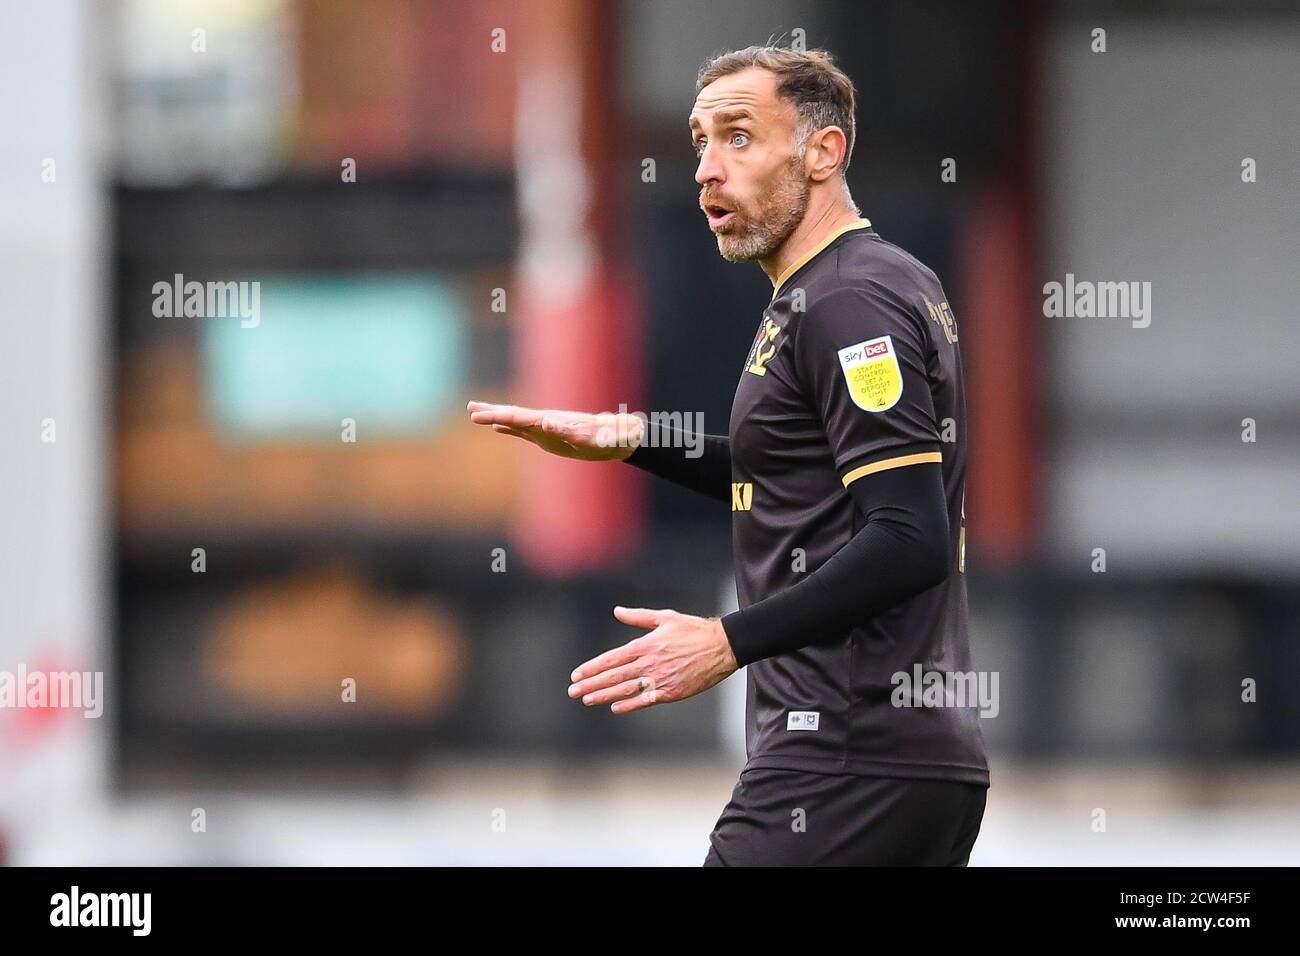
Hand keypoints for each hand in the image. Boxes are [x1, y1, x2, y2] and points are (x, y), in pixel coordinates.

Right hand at [466, 400, 644, 461]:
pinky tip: (499, 428)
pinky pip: (524, 431)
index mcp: (550, 421)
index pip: (518, 417)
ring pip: (515, 422)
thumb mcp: (588, 438)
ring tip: (475, 414)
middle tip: (469, 409)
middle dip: (491, 412)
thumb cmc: (605, 439)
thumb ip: (567, 430)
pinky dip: (509, 428)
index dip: (497, 416)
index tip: (478, 415)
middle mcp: (546, 422)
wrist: (618, 437)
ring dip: (495, 418)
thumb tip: (545, 422)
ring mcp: (546, 428)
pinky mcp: (550, 436)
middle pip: (513, 415)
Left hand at [567, 606, 738, 714]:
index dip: (592, 668)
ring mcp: (660, 679)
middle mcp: (649, 663)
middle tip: (573, 691)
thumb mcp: (664, 618)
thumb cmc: (693, 630)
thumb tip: (617, 611)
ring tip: (587, 700)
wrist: (722, 647)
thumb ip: (638, 617)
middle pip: (614, 676)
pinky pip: (646, 701)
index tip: (576, 675)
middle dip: (591, 684)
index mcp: (646, 645)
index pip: (612, 659)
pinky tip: (615, 708)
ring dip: (604, 695)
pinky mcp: (672, 692)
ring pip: (626, 689)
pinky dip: (629, 705)